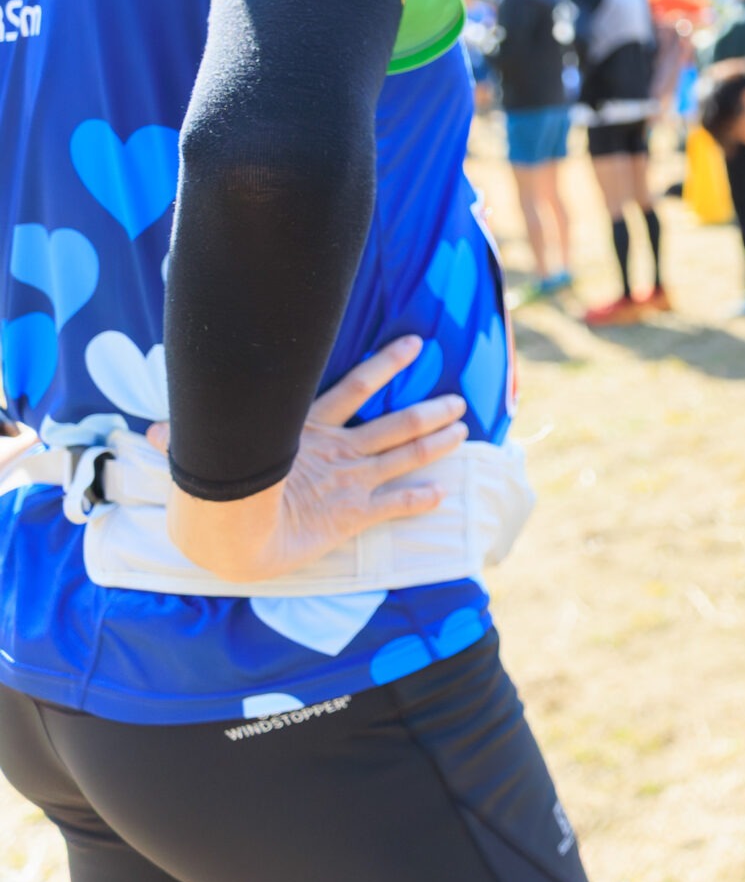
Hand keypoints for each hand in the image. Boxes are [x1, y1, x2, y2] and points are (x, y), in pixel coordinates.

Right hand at [155, 336, 468, 585]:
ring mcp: (350, 481)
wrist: (231, 538)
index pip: (356, 385)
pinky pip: (395, 505)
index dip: (387, 363)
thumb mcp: (207, 457)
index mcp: (310, 430)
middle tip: (458, 399)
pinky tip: (443, 494)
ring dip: (437, 443)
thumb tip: (144, 430)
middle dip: (430, 409)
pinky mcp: (353, 515)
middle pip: (395, 422)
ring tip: (463, 430)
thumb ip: (186, 437)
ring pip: (405, 454)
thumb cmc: (221, 495)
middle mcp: (339, 450)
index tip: (415, 344)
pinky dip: (421, 499)